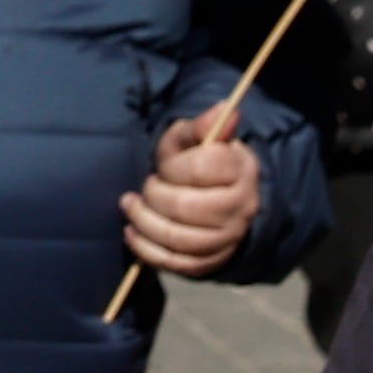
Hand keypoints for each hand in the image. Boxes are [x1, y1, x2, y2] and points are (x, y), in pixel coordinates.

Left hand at [119, 112, 260, 279]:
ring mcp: (228, 239)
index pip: (201, 168)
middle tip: (148, 186)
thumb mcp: (195, 140)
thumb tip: (225, 109)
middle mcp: (241, 208)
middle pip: (184, 207)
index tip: (165, 166)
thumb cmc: (199, 163)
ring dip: (143, 221)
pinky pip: (175, 264)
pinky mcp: (211, 262)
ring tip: (131, 206)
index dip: (173, 166)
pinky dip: (145, 249)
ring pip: (178, 238)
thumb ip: (200, 126)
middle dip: (153, 194)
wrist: (220, 199)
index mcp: (241, 171)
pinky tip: (131, 232)